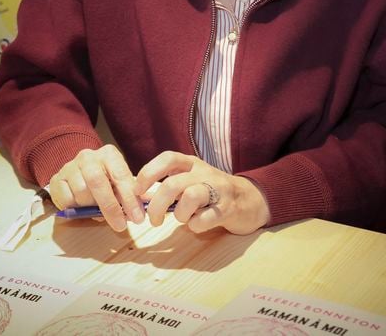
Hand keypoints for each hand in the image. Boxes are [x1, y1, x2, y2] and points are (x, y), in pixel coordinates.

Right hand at [48, 144, 145, 231]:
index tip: (138, 217)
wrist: (76, 172)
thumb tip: (151, 202)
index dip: (130, 198)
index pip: (121, 175)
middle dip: (111, 207)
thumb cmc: (104, 180)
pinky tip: (81, 207)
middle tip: (120, 226)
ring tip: (97, 211)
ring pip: (82, 193)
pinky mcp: (56, 179)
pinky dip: (76, 209)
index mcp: (108, 154)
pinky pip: (67, 200)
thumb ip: (133, 192)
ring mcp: (70, 167)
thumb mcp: (119, 182)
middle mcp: (88, 157)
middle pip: (98, 182)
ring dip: (92, 208)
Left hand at [134, 151, 269, 235]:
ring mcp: (217, 189)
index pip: (168, 158)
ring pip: (190, 197)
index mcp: (192, 163)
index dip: (148, 173)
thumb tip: (137, 198)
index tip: (137, 191)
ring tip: (182, 220)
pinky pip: (205, 219)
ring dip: (180, 215)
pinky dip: (195, 226)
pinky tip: (197, 225)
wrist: (248, 199)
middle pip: (172, 184)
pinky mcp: (227, 208)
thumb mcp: (191, 181)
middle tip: (153, 220)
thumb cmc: (210, 192)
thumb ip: (168, 187)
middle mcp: (204, 172)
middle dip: (156, 206)